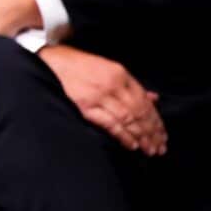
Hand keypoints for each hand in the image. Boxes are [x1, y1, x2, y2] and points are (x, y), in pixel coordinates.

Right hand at [38, 44, 167, 155]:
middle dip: (152, 131)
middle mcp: (112, 85)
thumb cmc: (77, 65)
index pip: (145, 100)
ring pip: (128, 119)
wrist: (49, 61)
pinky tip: (132, 145)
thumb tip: (153, 98)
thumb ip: (130, 84)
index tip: (162, 133)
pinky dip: (123, 135)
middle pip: (139, 112)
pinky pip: (110, 124)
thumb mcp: (107, 67)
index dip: (155, 119)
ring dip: (142, 137)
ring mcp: (99, 96)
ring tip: (150, 149)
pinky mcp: (85, 106)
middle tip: (160, 146)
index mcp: (119, 73)